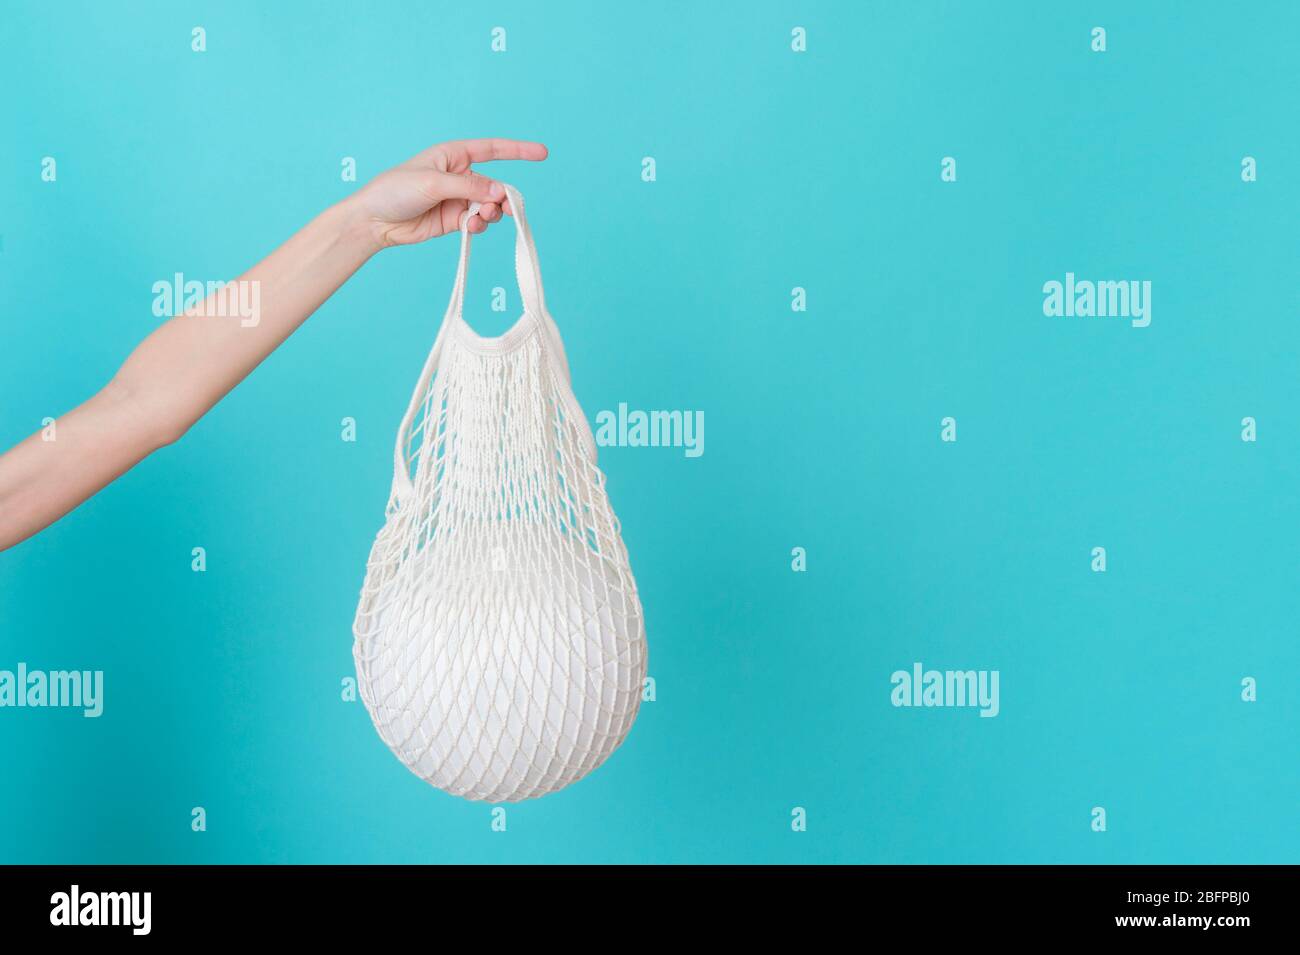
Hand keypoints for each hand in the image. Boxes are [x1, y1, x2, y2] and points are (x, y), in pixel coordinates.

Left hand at [354, 138, 547, 247]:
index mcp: (453, 156)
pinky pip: (478, 222)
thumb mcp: (433, 182)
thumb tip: (498, 192)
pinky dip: (480, 225)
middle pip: (494, 184)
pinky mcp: (454, 220)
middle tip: (507, 208)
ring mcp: (458, 199)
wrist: (375, 221)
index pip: (492, 149)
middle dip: (502, 196)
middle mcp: (459, 176)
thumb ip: (468, 187)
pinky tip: (472, 227)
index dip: (518, 151)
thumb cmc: (395, 191)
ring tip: (482, 219)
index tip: (542, 153)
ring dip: (491, 213)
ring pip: (489, 206)